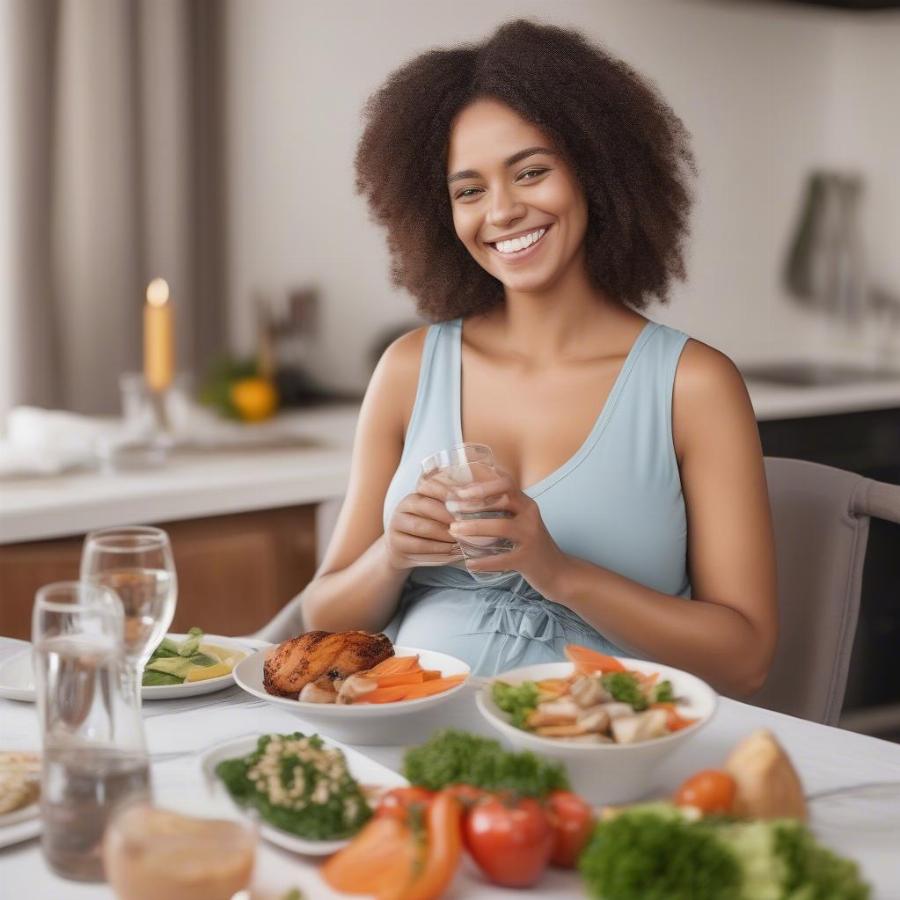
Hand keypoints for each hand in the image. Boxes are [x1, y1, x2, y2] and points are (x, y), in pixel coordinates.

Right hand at [385, 474, 464, 569]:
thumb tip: (478, 503)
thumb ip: (453, 507)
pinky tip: (453, 552)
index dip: (449, 492)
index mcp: (416, 493)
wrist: (402, 549)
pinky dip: (439, 550)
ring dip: (446, 535)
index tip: (468, 500)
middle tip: (468, 524)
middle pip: (428, 507)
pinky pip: (420, 546)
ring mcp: (397, 524)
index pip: (431, 486)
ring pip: (423, 528)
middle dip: (450, 517)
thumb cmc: (430, 528)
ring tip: (463, 540)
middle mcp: (404, 506)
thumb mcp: (439, 514)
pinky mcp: (396, 543)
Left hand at [446, 470, 566, 595]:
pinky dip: (484, 561)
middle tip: (452, 508)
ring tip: (454, 531)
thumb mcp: (521, 522)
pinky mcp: (528, 559)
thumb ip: (502, 511)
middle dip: (476, 501)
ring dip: (474, 527)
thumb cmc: (531, 545)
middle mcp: (531, 516)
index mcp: (527, 505)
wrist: (558, 572)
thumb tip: (466, 503)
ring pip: (502, 526)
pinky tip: (470, 563)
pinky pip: (502, 559)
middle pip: (505, 499)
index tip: (461, 491)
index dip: (483, 485)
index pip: (507, 484)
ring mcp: (531, 537)